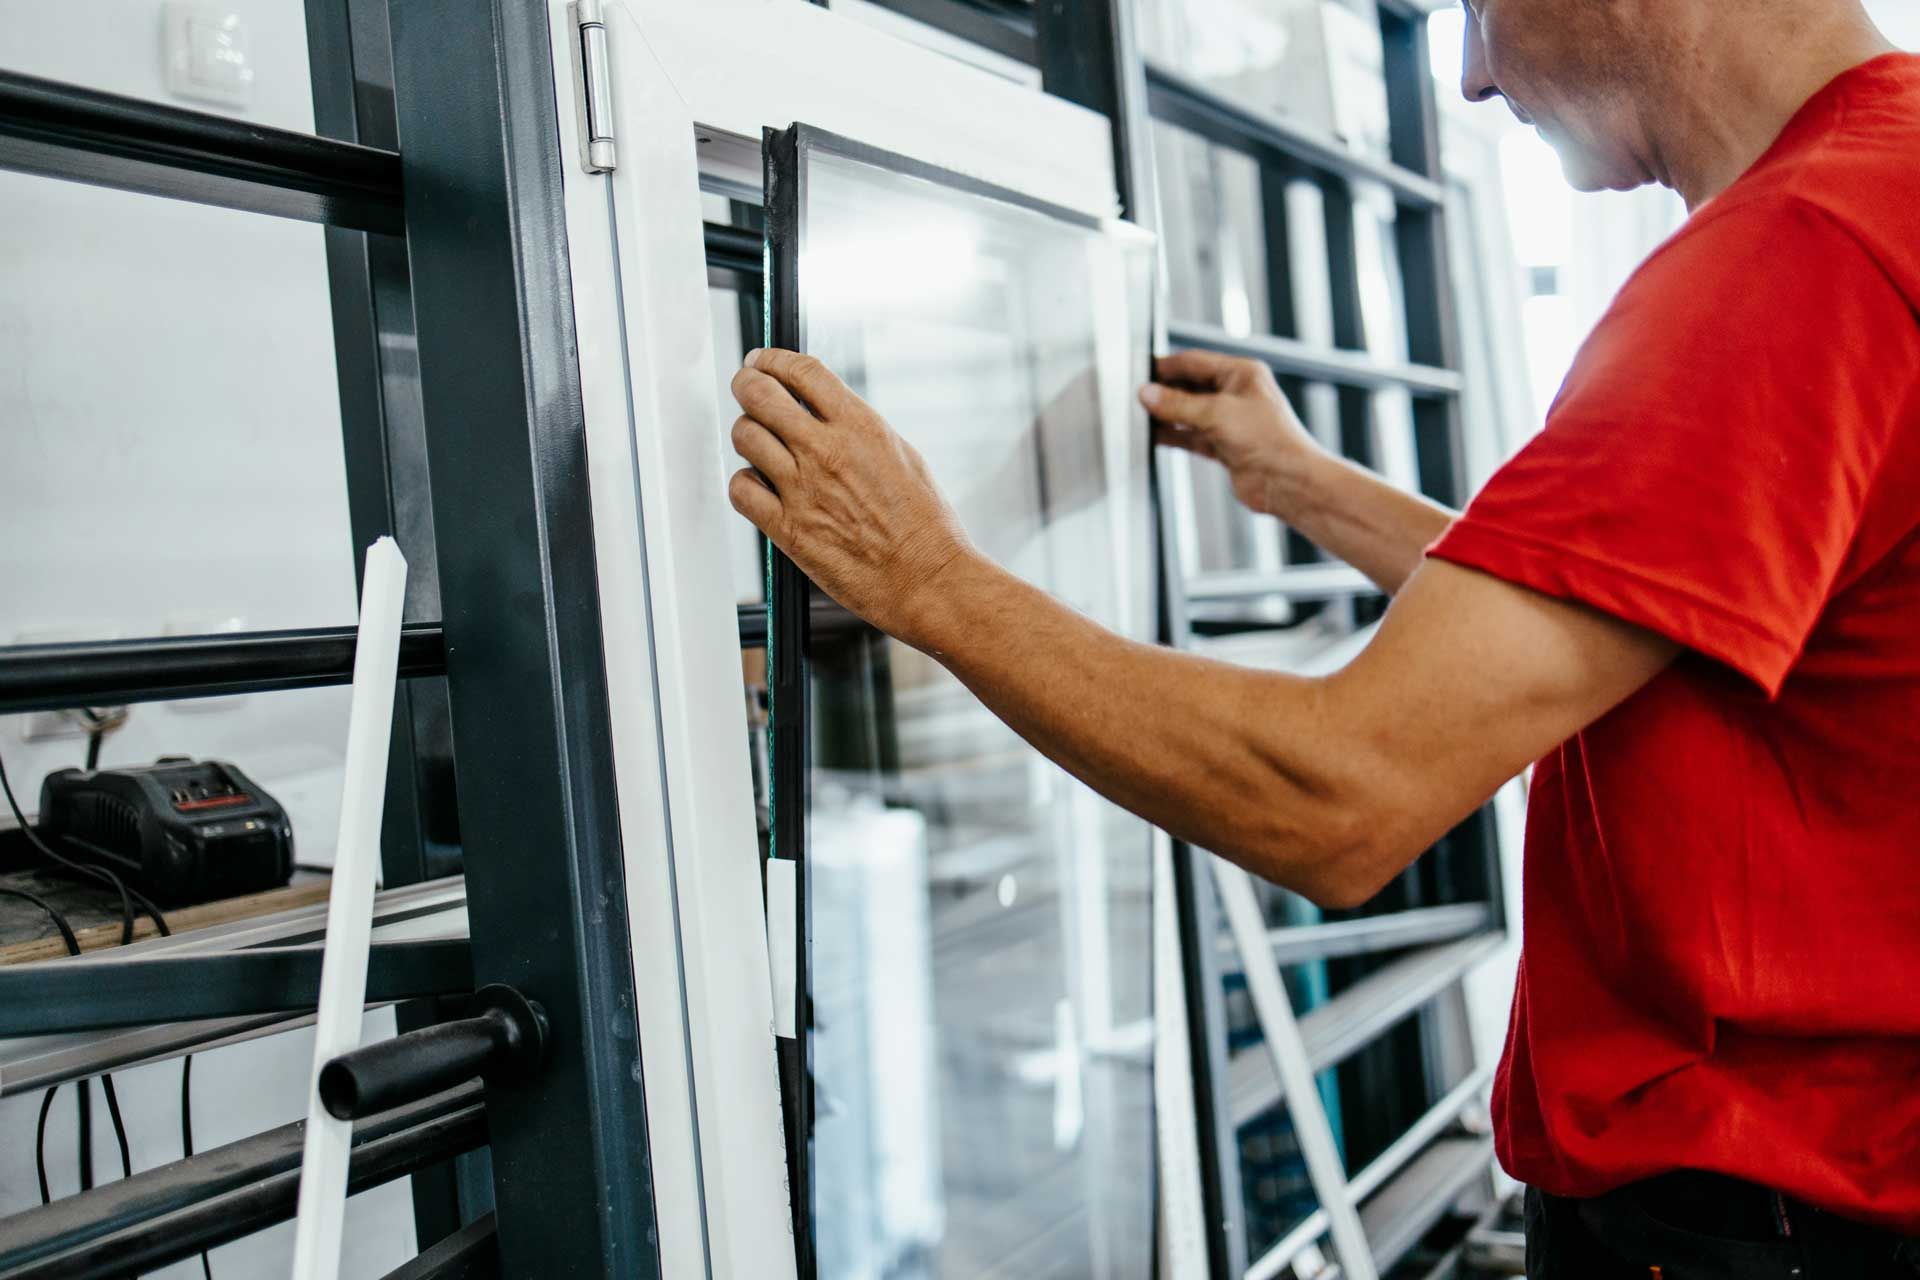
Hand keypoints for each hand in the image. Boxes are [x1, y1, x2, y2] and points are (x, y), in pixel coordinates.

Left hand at [727, 348, 977, 648]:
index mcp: (861, 428)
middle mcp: (827, 452)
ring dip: (747, 434)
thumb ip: (858, 429)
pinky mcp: (788, 529)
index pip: (802, 371)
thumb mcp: (902, 456)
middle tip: (747, 388)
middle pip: (760, 394)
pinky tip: (760, 488)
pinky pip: (741, 490)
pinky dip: (744, 484)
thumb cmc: (925, 526)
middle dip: (747, 384)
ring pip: (745, 436)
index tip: (763, 360)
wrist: (927, 580)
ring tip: (760, 444)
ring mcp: (804, 489)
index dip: (773, 359)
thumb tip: (825, 410)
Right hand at [1141, 350, 1325, 519]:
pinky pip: (1192, 436)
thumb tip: (1150, 394)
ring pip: (1189, 413)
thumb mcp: (1216, 414)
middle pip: (1190, 387)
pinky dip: (1174, 436)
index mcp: (1242, 373)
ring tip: (1141, 415)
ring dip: (1167, 415)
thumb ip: (1178, 404)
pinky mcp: (1225, 446)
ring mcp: (1231, 421)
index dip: (1167, 366)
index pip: (1195, 362)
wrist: (1288, 481)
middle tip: (1138, 395)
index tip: (1142, 372)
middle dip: (1165, 392)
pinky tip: (1156, 435)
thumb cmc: (1271, 440)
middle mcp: (1237, 394)